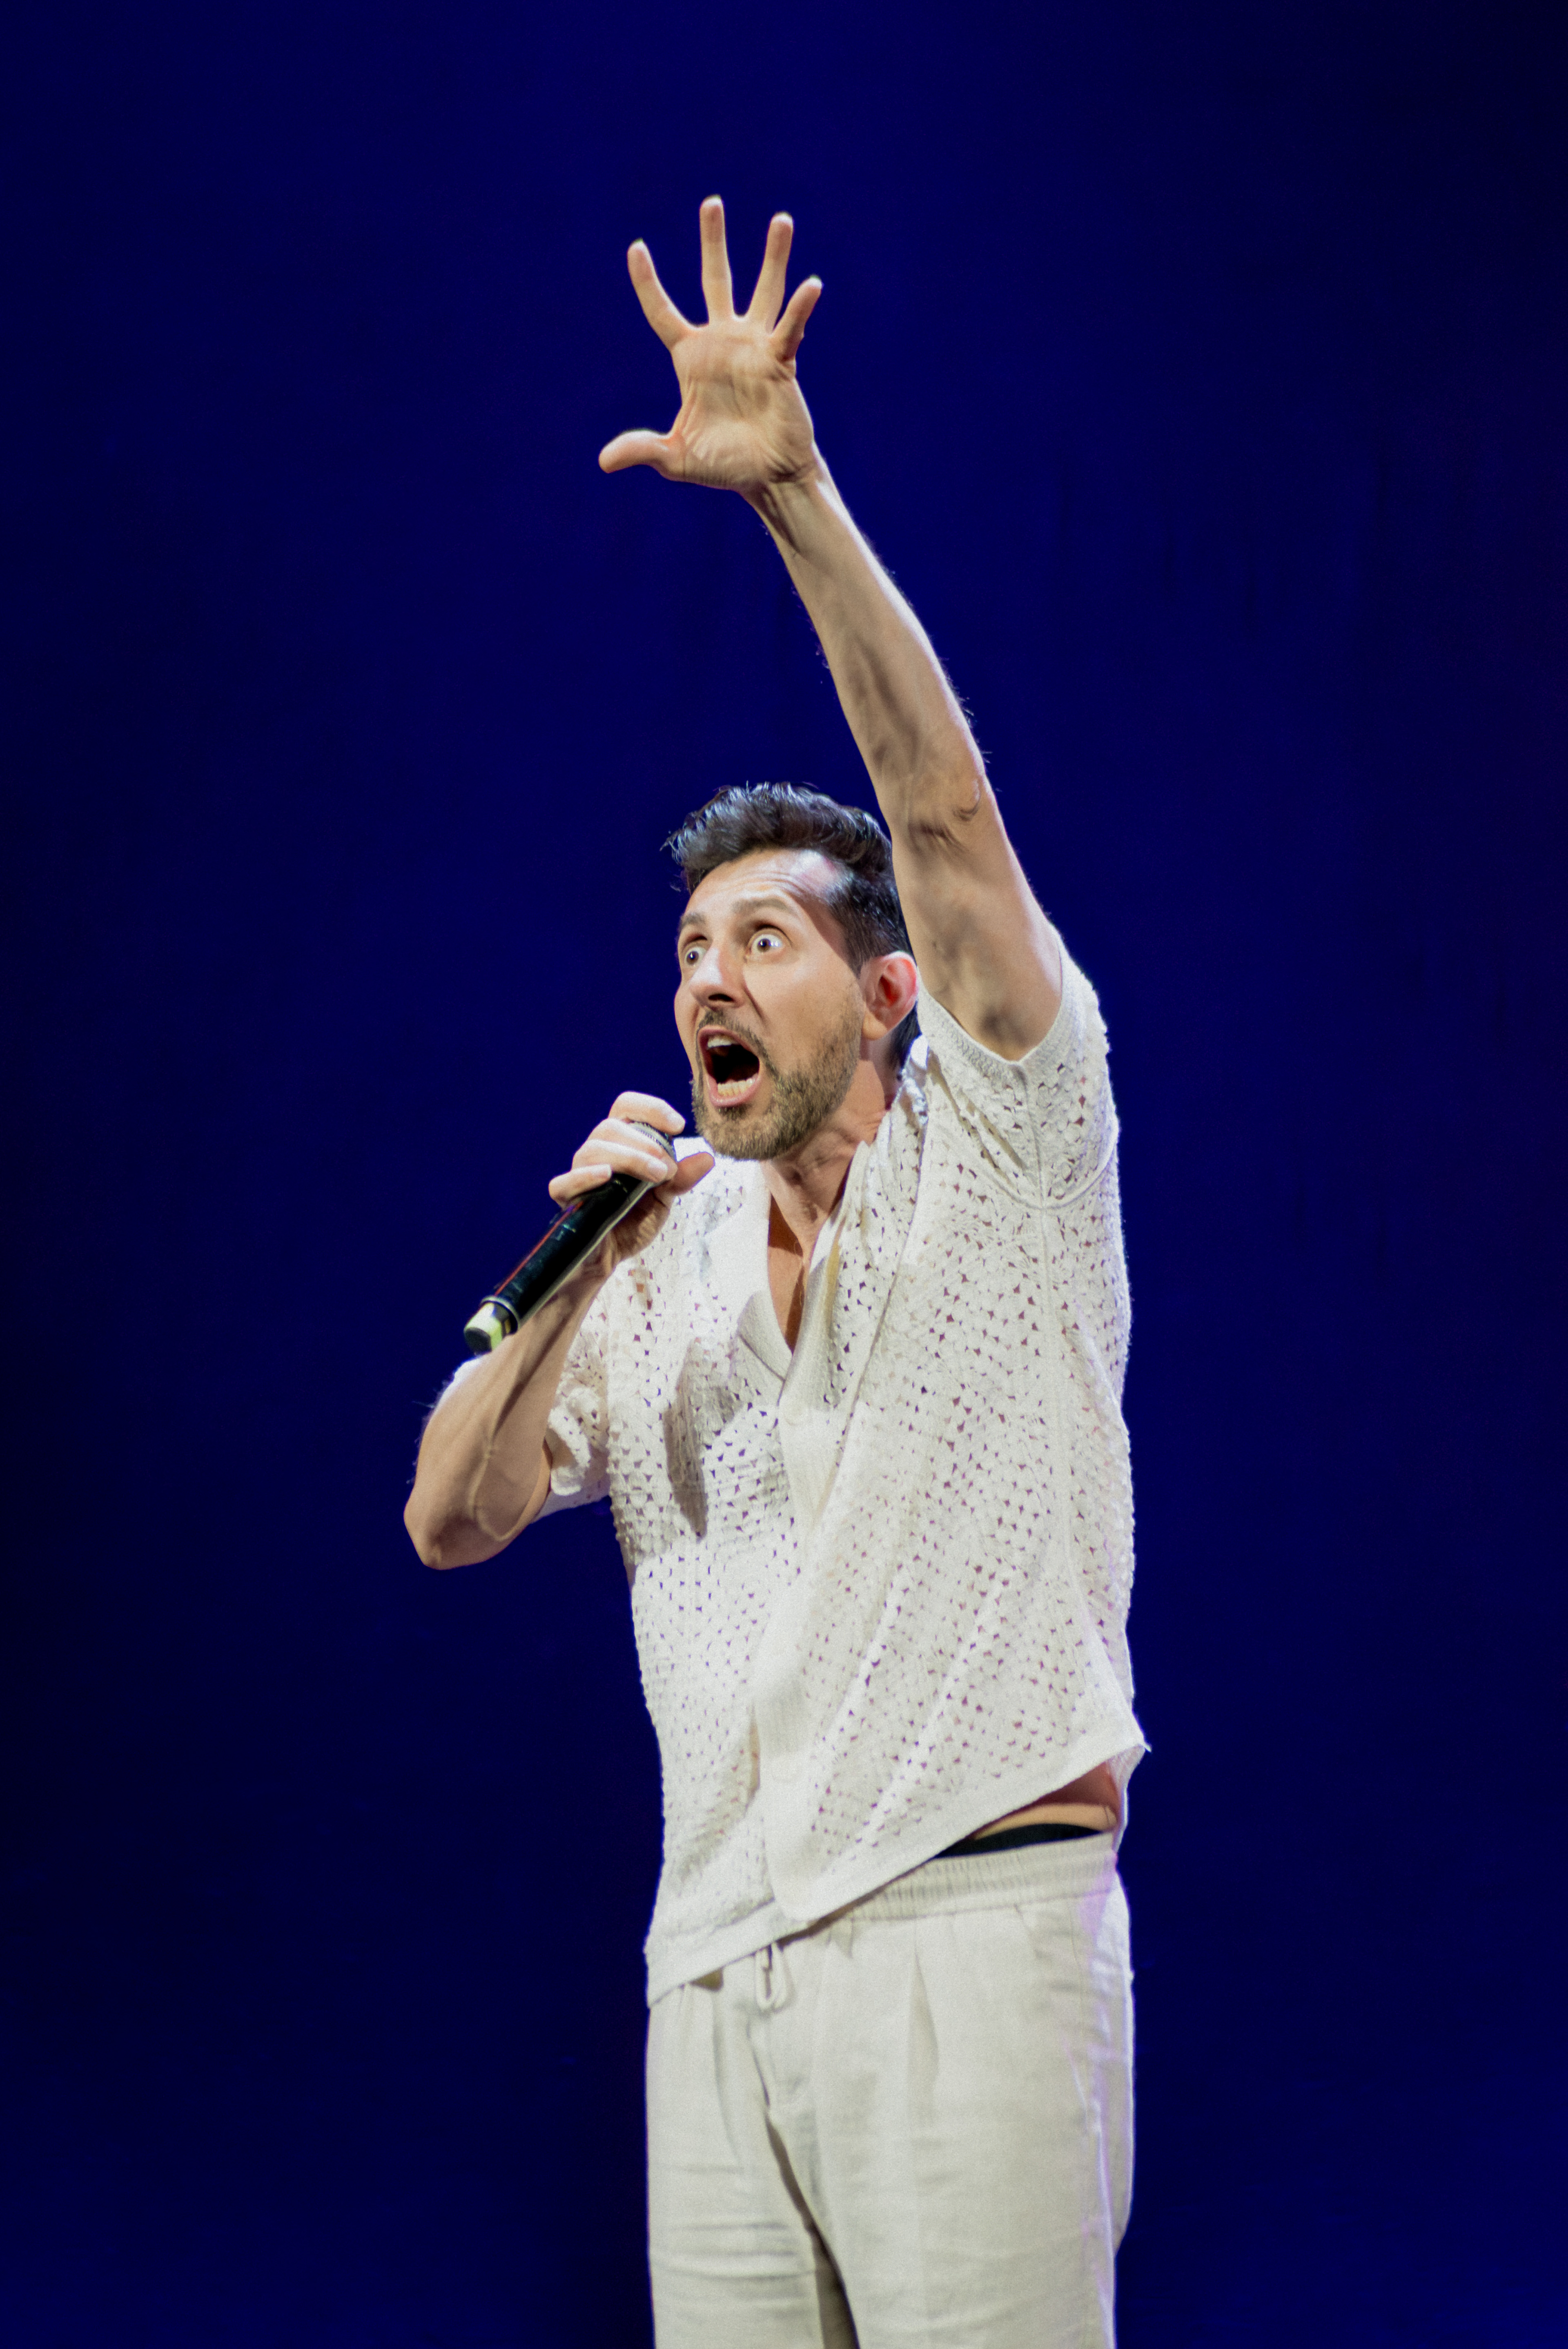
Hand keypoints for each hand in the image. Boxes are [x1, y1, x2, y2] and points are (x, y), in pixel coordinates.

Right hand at [547, 1093, 712, 1277]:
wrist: (610, 1257)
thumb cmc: (633, 1220)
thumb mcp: (664, 1198)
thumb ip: (681, 1178)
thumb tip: (707, 1158)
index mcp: (620, 1143)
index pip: (626, 1107)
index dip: (651, 1108)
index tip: (678, 1126)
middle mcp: (597, 1153)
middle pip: (610, 1127)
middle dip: (645, 1143)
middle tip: (667, 1168)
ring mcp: (579, 1174)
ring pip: (593, 1150)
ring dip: (628, 1157)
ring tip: (655, 1176)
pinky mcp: (566, 1200)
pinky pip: (564, 1182)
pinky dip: (584, 1176)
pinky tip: (606, 1176)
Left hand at [598, 198, 822, 497]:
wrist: (766, 478)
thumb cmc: (723, 465)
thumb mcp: (675, 458)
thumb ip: (642, 450)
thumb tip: (604, 462)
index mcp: (690, 358)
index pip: (662, 312)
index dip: (648, 283)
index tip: (636, 248)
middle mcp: (722, 343)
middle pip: (715, 280)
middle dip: (713, 242)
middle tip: (711, 202)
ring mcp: (754, 348)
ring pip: (763, 292)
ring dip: (773, 257)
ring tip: (781, 220)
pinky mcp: (781, 362)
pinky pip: (790, 329)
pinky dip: (800, 308)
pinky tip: (811, 285)